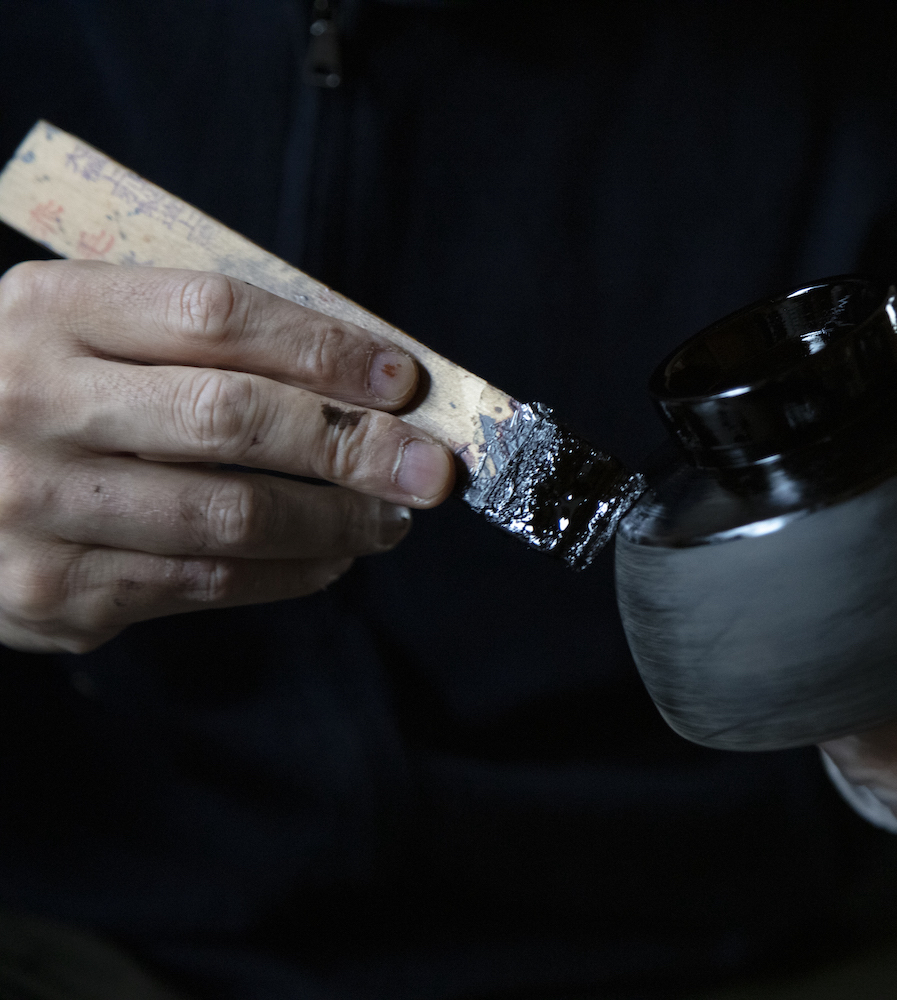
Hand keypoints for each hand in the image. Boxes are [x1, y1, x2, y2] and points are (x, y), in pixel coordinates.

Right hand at [0, 261, 454, 653]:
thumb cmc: (31, 392)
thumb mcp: (78, 329)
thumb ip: (196, 338)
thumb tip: (366, 376)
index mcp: (45, 310)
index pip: (217, 315)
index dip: (326, 348)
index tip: (405, 380)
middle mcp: (29, 402)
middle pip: (234, 418)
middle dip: (358, 446)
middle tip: (432, 468)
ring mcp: (33, 505)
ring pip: (234, 516)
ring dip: (339, 521)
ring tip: (391, 517)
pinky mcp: (51, 593)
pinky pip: (208, 581)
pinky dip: (293, 572)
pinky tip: (332, 557)